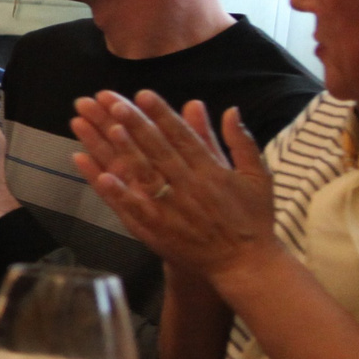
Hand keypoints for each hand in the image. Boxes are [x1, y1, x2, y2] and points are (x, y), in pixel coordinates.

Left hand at [70, 90, 276, 279]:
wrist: (246, 264)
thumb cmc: (253, 218)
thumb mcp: (257, 177)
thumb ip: (240, 142)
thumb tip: (231, 109)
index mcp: (212, 171)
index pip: (182, 136)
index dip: (162, 114)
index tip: (143, 94)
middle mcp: (190, 187)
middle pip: (159, 150)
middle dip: (136, 124)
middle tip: (113, 101)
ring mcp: (173, 209)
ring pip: (145, 175)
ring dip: (125, 152)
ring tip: (107, 129)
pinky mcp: (160, 231)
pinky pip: (135, 210)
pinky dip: (119, 194)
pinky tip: (101, 177)